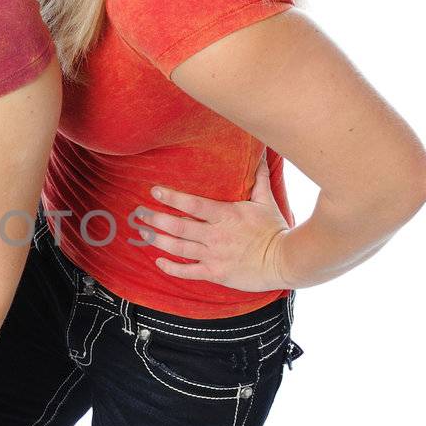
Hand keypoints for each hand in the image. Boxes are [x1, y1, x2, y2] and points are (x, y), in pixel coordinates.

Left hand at [134, 154, 293, 292]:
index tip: (154, 191)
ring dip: (158, 240)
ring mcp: (214, 255)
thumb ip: (258, 178)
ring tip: (143, 232)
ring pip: (179, 247)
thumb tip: (260, 152)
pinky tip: (158, 262)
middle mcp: (216, 235)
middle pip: (178, 226)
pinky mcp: (216, 273)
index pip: (193, 204)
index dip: (171, 197)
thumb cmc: (276, 229)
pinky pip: (188, 271)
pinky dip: (171, 268)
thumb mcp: (266, 201)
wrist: (286, 261)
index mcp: (226, 215)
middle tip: (139, 213)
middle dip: (155, 219)